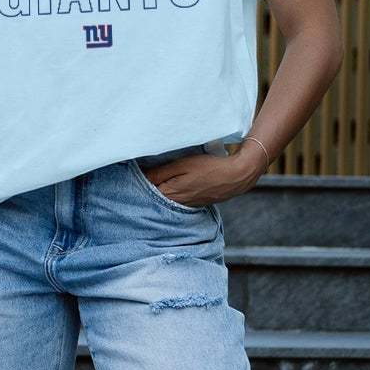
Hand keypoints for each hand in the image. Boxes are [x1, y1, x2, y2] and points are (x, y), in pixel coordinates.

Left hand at [139, 147, 265, 207]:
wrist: (237, 176)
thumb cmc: (210, 167)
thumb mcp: (182, 164)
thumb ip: (161, 172)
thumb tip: (141, 176)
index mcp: (172, 194)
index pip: (147, 193)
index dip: (138, 185)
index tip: (132, 176)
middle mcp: (179, 204)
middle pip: (156, 199)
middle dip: (147, 190)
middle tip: (141, 177)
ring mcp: (188, 205)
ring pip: (167, 200)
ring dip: (161, 191)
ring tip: (156, 180)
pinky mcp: (196, 203)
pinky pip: (179, 200)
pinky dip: (173, 193)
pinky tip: (174, 185)